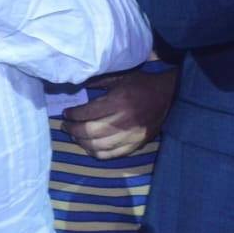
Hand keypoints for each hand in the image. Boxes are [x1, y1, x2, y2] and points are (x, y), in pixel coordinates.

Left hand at [61, 68, 177, 158]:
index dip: (72, 115)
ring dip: (82, 142)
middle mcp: (123, 121)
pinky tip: (89, 147)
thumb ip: (97, 82)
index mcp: (117, 102)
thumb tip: (76, 85)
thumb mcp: (119, 77)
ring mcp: (130, 136)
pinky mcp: (136, 145)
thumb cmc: (141, 85)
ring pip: (99, 146)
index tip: (66, 113)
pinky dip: (97, 153)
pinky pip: (112, 155)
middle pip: (90, 131)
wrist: (168, 96)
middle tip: (65, 126)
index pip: (87, 113)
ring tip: (74, 136)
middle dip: (73, 130)